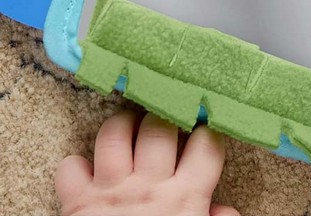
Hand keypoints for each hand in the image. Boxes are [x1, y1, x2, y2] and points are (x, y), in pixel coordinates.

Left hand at [55, 110, 239, 215]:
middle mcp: (150, 187)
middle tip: (165, 123)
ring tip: (129, 129)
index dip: (208, 130)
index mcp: (186, 198)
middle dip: (163, 117)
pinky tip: (88, 171)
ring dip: (121, 125)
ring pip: (113, 134)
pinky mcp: (77, 203)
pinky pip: (70, 167)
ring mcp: (111, 192)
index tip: (204, 128)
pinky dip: (75, 166)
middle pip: (159, 128)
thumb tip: (226, 211)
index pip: (207, 144)